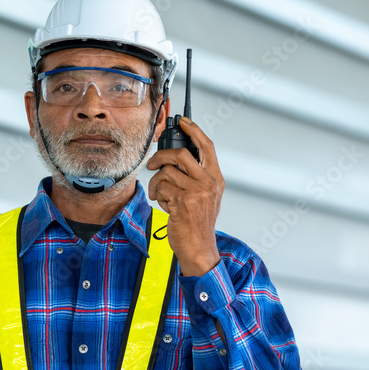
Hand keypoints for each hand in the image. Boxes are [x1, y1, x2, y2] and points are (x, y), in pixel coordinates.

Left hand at [146, 117, 223, 275]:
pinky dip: (159, 196)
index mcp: (216, 179)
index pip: (207, 146)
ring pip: (166, 172)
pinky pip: (162, 187)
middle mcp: (209, 183)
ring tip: (160, 195)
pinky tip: (165, 205)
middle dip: (160, 157)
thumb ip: (197, 178)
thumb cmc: (199, 223)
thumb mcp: (207, 197)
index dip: (194, 130)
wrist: (199, 247)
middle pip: (180, 154)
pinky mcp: (183, 201)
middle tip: (152, 164)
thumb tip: (176, 160)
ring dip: (157, 183)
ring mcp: (196, 192)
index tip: (183, 122)